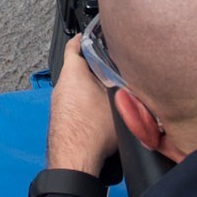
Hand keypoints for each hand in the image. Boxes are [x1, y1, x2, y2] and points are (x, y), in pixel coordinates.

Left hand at [46, 35, 119, 178]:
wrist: (74, 161)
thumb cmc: (92, 134)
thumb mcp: (119, 102)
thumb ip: (126, 84)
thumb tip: (137, 77)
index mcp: (73, 75)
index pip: (74, 46)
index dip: (84, 38)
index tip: (92, 35)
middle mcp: (62, 87)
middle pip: (77, 68)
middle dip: (93, 66)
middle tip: (110, 67)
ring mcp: (59, 104)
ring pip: (76, 87)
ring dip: (89, 87)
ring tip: (108, 92)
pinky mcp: (60, 119)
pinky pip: (74, 103)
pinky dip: (85, 103)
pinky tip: (99, 114)